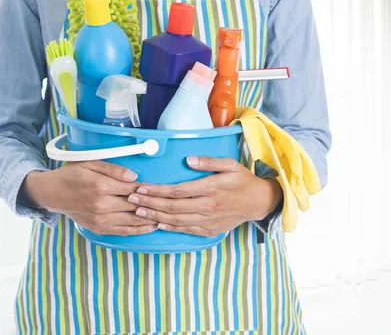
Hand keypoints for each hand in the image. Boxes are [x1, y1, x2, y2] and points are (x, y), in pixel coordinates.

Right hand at [24, 161, 157, 235]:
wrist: (52, 193)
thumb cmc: (72, 174)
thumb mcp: (90, 163)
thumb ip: (114, 169)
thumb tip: (134, 177)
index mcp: (101, 186)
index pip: (133, 189)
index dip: (149, 189)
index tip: (162, 189)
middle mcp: (101, 205)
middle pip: (135, 206)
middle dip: (154, 205)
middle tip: (171, 203)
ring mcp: (100, 219)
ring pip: (132, 221)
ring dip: (151, 219)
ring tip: (167, 216)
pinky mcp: (98, 228)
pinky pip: (123, 231)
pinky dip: (139, 230)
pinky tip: (152, 226)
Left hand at [127, 156, 282, 235]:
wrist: (259, 202)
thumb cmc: (243, 181)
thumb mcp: (230, 164)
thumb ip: (209, 162)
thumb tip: (188, 160)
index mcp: (211, 188)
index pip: (177, 191)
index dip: (157, 190)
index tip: (141, 187)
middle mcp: (208, 206)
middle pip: (172, 207)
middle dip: (149, 203)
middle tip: (131, 199)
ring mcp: (208, 220)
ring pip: (176, 220)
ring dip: (155, 216)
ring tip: (138, 211)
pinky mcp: (210, 230)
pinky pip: (186, 229)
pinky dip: (170, 227)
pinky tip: (158, 223)